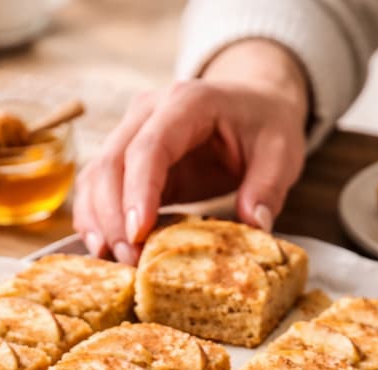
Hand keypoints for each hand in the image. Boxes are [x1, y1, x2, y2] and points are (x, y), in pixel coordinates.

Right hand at [74, 39, 309, 262]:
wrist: (252, 102)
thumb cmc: (265, 124)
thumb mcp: (281, 150)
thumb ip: (268, 186)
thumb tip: (256, 225)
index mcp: (188, 103)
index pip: (150, 147)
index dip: (139, 191)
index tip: (138, 233)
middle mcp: (148, 112)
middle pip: (112, 162)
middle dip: (113, 216)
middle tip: (129, 259)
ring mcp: (131, 132)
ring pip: (96, 175)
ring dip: (98, 220)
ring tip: (113, 260)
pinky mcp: (126, 158)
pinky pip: (98, 186)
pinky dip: (95, 218)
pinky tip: (104, 248)